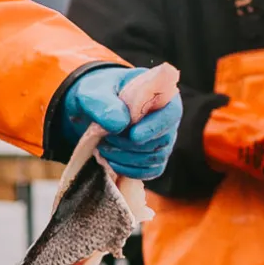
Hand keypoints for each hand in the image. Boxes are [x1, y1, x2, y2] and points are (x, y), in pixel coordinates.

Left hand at [64, 66, 182, 179]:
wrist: (92, 111)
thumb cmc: (97, 96)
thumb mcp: (92, 93)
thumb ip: (103, 103)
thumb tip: (120, 123)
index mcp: (161, 94)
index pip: (171, 113)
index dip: (154, 128)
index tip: (133, 136)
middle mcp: (167, 118)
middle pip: (163, 140)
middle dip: (131, 145)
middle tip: (106, 139)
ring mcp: (162, 139)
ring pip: (155, 158)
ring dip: (127, 158)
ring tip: (104, 148)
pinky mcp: (153, 157)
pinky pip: (150, 171)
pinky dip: (129, 170)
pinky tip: (110, 162)